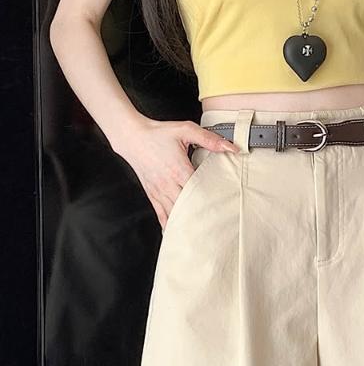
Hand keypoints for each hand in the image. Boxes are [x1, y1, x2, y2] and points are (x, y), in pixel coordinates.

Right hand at [113, 116, 239, 229]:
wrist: (131, 137)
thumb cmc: (158, 133)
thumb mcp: (185, 130)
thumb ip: (209, 139)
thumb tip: (231, 148)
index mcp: (179, 170)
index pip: (199, 191)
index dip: (211, 201)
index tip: (224, 209)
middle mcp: (168, 184)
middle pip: (188, 206)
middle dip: (202, 216)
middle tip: (217, 227)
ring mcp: (159, 191)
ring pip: (175, 214)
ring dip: (187, 223)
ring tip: (201, 236)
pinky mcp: (152, 195)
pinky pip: (161, 215)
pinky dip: (169, 225)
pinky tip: (176, 235)